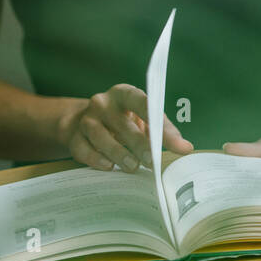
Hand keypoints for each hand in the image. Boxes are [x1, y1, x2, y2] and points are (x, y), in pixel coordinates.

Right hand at [59, 83, 192, 171]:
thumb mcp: (142, 118)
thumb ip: (162, 130)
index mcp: (123, 93)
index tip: (174, 142)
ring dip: (118, 153)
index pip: (142, 102)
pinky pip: (84, 149)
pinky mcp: (74, 137)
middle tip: (151, 161)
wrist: (83, 122)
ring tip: (132, 167)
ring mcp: (86, 119)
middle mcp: (103, 102)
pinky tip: (109, 167)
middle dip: (138, 143)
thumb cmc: (122, 121)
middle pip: (121, 123)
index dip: (158, 122)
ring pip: (101, 136)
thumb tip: (185, 148)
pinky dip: (97, 159)